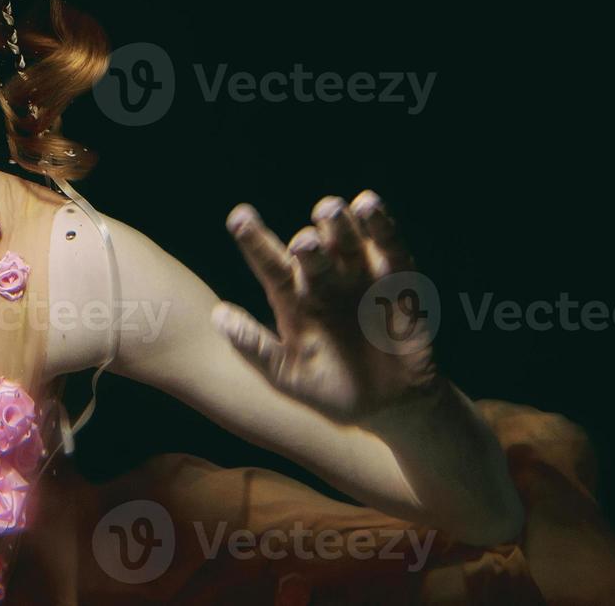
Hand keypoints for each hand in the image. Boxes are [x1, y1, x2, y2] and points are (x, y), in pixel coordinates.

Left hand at [210, 191, 440, 425]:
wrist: (387, 408)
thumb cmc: (328, 390)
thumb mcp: (286, 375)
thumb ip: (254, 347)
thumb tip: (217, 316)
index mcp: (292, 298)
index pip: (270, 264)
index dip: (255, 241)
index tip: (239, 218)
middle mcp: (323, 279)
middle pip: (311, 251)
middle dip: (307, 243)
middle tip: (304, 241)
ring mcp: (359, 276)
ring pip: (346, 241)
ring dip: (339, 224)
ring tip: (330, 210)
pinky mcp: (397, 279)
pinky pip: (390, 248)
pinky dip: (382, 228)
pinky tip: (370, 206)